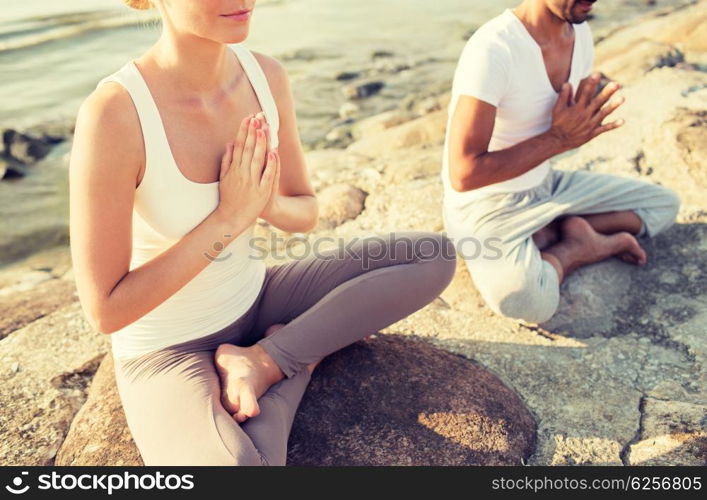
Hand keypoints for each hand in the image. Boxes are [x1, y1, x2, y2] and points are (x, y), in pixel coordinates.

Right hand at [215, 112, 277, 229]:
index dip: (243, 131)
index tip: (247, 118)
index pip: (239, 146)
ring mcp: (252, 182)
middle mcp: (242, 173)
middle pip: (248, 149)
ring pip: (257, 159)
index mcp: (233, 169)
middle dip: (252, 132)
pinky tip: (274, 152)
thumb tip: (229, 143)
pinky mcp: (261, 191)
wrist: (231, 218)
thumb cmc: (228, 197)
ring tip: (263, 128)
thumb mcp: (223, 178)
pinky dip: (270, 164)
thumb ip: (226, 160)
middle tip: (256, 117)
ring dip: (260, 143)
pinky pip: (267, 175)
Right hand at [547, 72, 624, 151]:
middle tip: (616, 84)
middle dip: (607, 92)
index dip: (591, 83)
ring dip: (613, 106)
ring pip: (604, 113)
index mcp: (577, 108)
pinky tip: (622, 121)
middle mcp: (585, 115)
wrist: (558, 140)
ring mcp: (590, 124)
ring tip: (623, 98)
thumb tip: (568, 83)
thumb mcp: (557, 109)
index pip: (586, 93)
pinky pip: (604, 128)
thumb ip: (563, 96)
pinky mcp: (592, 133)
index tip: (597, 74)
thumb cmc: (558, 123)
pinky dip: (613, 125)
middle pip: (598, 101)